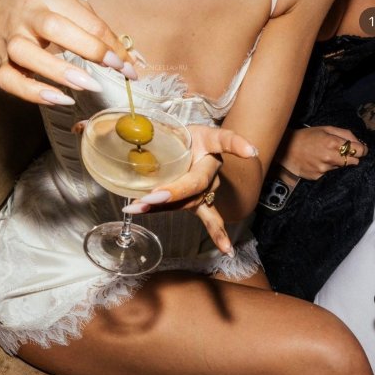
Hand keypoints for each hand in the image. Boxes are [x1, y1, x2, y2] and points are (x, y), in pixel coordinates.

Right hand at [0, 0, 135, 103]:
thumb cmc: (36, 17)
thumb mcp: (64, 10)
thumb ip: (96, 30)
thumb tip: (133, 59)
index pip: (86, 19)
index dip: (111, 43)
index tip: (129, 66)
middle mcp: (27, 15)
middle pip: (55, 27)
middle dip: (89, 48)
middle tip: (114, 67)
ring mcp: (11, 41)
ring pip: (28, 54)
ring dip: (59, 71)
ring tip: (87, 85)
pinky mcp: (0, 65)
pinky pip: (12, 81)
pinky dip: (34, 92)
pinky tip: (58, 99)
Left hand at [121, 124, 257, 254]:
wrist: (197, 147)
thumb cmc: (184, 134)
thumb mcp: (173, 125)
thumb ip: (156, 130)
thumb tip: (125, 128)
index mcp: (210, 143)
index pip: (222, 142)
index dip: (236, 145)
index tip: (249, 151)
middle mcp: (212, 168)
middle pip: (196, 183)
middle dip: (172, 192)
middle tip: (150, 196)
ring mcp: (209, 188)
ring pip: (191, 201)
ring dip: (164, 207)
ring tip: (138, 208)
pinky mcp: (202, 201)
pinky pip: (211, 219)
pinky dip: (217, 234)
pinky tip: (227, 250)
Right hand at [277, 126, 368, 179]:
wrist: (286, 149)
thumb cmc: (307, 136)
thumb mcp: (326, 128)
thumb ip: (345, 134)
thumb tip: (360, 143)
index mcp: (333, 143)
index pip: (359, 150)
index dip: (361, 150)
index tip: (359, 149)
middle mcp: (329, 157)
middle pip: (354, 162)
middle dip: (352, 157)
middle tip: (344, 153)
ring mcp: (323, 169)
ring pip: (341, 168)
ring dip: (337, 163)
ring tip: (325, 156)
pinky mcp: (317, 177)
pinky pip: (329, 174)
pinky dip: (327, 169)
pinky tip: (318, 162)